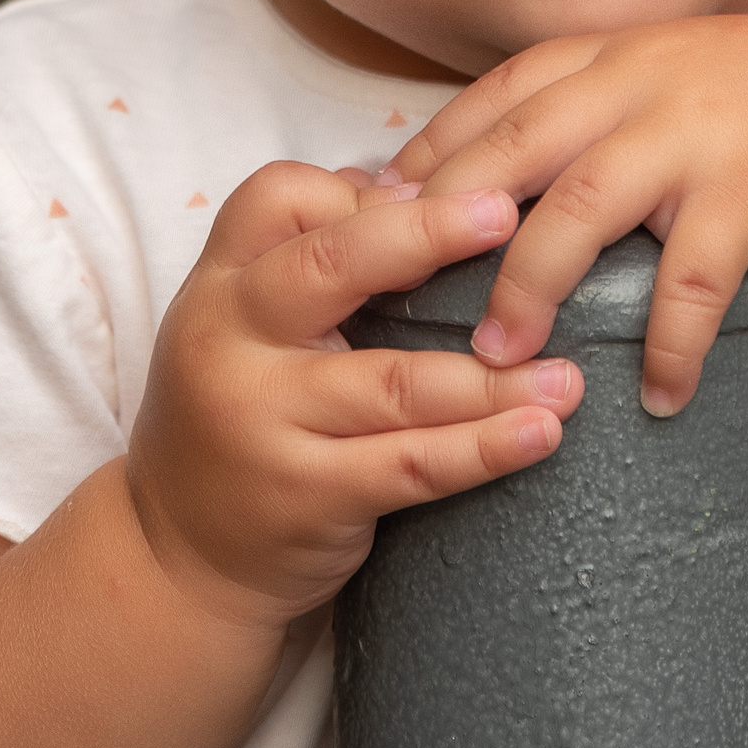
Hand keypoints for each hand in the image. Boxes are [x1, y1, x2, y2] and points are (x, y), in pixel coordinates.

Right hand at [123, 164, 584, 630]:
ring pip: (393, 381)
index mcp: (222, 283)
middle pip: (330, 265)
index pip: (278, 196)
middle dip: (427, 236)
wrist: (177, 561)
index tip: (449, 191)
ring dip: (494, 375)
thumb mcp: (253, 324)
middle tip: (511, 216)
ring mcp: (263, 422)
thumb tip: (434, 186)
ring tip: (569, 369)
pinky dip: (484, 448)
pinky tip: (543, 430)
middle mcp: (230, 342)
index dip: (364, 188)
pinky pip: (409, 466)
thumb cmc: (244, 413)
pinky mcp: (305, 497)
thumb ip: (323, 256)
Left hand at [389, 15, 747, 414]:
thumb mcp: (653, 78)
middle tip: (392, 298)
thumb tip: (457, 176)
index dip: (427, 160)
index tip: (371, 224)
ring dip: (533, 287)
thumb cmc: (744, 104)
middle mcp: (637, 88)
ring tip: (499, 360)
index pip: (492, 101)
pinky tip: (654, 395)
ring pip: (584, 210)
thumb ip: (571, 108)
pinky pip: (692, 280)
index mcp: (605, 60)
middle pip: (515, 152)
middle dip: (449, 225)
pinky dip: (669, 342)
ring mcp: (692, 140)